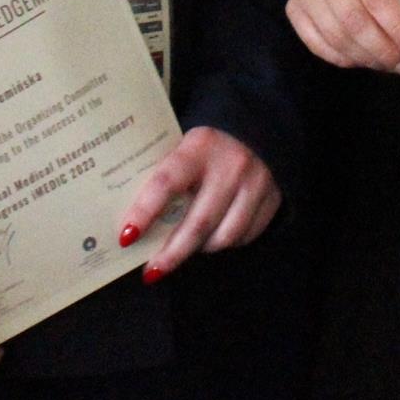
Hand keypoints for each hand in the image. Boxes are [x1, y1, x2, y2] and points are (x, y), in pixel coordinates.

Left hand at [117, 125, 280, 283]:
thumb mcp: (185, 146)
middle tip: (151, 271)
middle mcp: (231, 165)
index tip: (126, 237)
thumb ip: (166, 175)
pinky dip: (224, 242)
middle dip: (172, 253)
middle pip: (198, 222)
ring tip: (182, 251)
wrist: (258, 127)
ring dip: (199, 250)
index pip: (166, 183)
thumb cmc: (207, 145)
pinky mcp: (273, 199)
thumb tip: (131, 220)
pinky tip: (211, 238)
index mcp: (199, 146)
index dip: (144, 213)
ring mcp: (256, 184)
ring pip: (223, 237)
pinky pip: (244, 237)